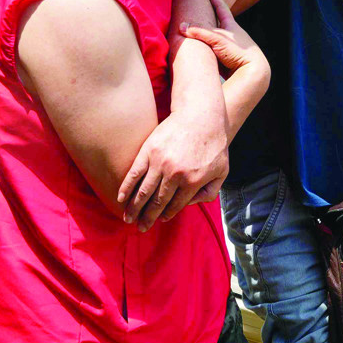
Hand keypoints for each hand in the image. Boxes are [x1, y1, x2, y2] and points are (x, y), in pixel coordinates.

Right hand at [115, 100, 229, 230]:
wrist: (201, 115)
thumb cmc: (213, 143)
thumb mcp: (222, 170)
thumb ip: (210, 191)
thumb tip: (192, 205)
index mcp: (193, 181)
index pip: (175, 205)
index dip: (166, 215)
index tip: (159, 221)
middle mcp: (175, 174)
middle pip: (157, 202)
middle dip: (147, 217)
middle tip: (141, 228)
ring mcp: (160, 162)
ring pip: (143, 191)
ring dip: (134, 207)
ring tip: (128, 218)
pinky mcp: (148, 150)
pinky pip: (134, 173)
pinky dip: (126, 188)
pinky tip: (121, 198)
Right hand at [179, 0, 264, 78]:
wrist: (252, 71)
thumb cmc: (238, 52)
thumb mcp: (217, 39)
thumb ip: (199, 32)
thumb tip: (181, 26)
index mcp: (231, 26)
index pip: (221, 8)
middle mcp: (231, 35)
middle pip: (219, 22)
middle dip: (210, 16)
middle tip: (202, 6)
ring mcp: (230, 47)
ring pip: (215, 38)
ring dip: (207, 34)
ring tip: (198, 30)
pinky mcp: (227, 59)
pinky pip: (214, 51)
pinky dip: (207, 48)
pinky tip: (202, 50)